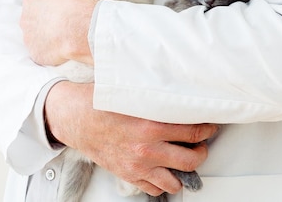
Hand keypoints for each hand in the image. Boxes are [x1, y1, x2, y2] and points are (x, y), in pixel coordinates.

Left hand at [20, 0, 96, 65]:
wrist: (78, 26)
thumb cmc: (74, 7)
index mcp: (30, 0)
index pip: (33, 4)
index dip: (46, 8)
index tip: (55, 11)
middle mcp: (25, 19)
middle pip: (32, 22)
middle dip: (44, 24)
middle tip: (59, 25)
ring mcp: (29, 38)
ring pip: (36, 39)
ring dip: (47, 39)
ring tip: (63, 38)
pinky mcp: (35, 53)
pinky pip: (42, 53)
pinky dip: (51, 52)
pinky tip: (63, 48)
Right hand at [45, 81, 217, 196]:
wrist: (73, 117)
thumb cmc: (98, 104)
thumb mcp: (129, 94)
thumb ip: (154, 97)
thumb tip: (177, 91)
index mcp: (150, 125)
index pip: (193, 132)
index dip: (206, 129)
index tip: (208, 126)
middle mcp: (146, 149)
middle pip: (192, 160)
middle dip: (200, 151)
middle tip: (199, 145)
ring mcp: (137, 166)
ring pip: (176, 181)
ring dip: (183, 172)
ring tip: (183, 160)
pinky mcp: (128, 175)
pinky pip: (154, 189)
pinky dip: (162, 182)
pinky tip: (162, 170)